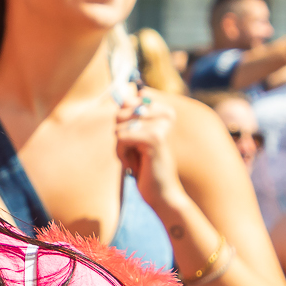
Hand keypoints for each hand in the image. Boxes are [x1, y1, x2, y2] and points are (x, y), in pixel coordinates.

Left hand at [114, 91, 185, 212]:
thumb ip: (129, 113)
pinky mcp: (155, 139)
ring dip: (121, 147)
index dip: (123, 124)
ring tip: (137, 158)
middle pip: (120, 113)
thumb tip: (120, 91)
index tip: (137, 139)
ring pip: (119, 127)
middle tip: (136, 152)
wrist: (161, 193)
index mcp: (164, 110)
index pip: (127, 102)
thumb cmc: (145, 165)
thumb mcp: (135, 135)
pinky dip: (122, 154)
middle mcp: (166, 113)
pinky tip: (135, 165)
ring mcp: (161, 125)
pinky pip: (121, 138)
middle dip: (120, 136)